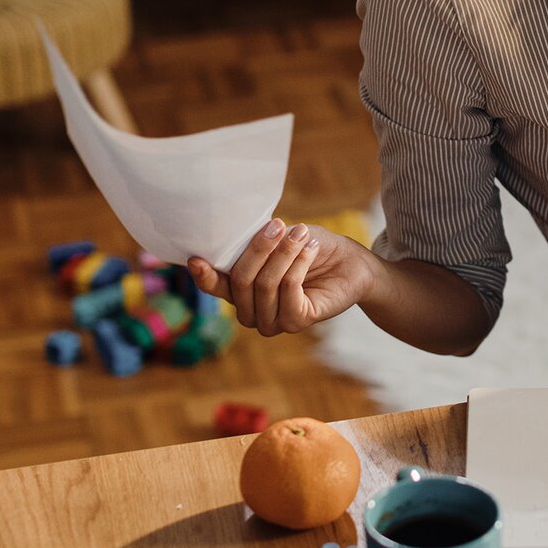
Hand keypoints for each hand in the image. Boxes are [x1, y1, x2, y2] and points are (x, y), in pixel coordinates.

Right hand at [189, 220, 379, 335]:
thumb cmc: (311, 247)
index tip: (196, 258)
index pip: (216, 287)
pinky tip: (311, 250)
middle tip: (279, 225)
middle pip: (241, 281)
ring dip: (284, 255)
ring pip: (265, 285)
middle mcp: (251, 310)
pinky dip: (299, 266)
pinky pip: (288, 291)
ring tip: (302, 234)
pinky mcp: (296, 322)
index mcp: (240, 290)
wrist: (351, 263)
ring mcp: (272, 321)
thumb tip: (235, 231)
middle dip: (259, 249)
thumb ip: (255, 241)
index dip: (204, 275)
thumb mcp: (280, 238)